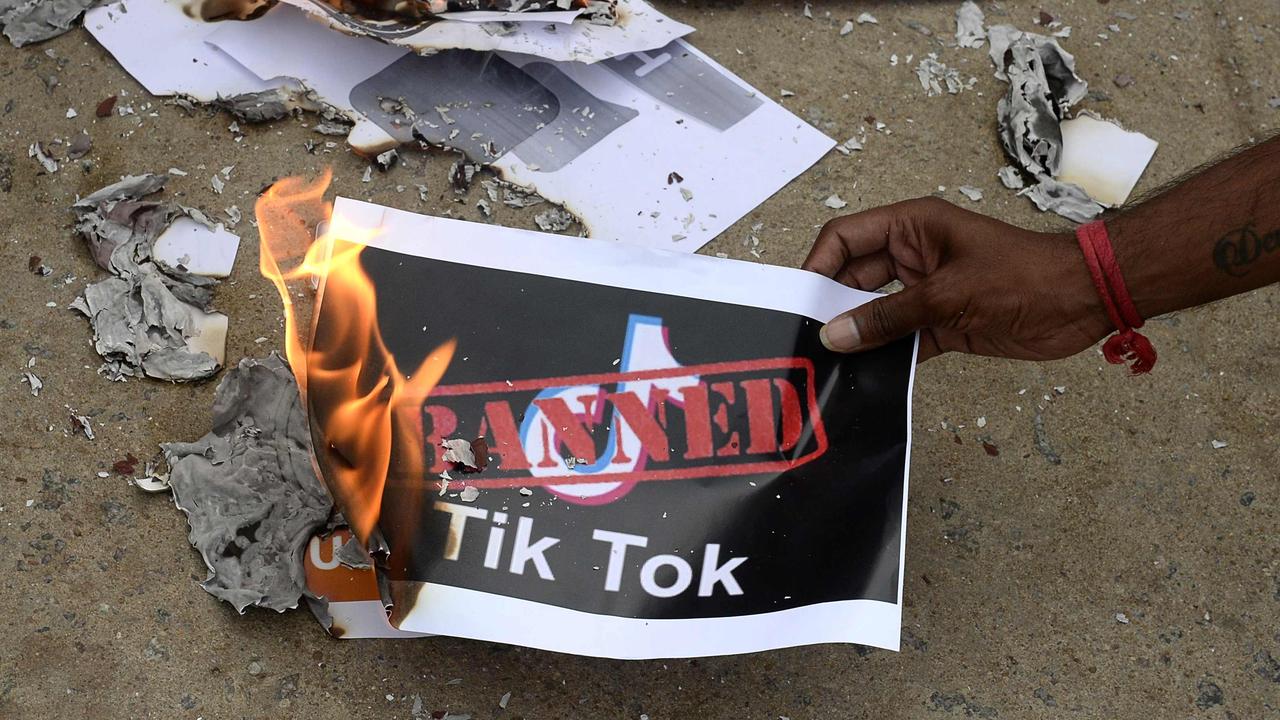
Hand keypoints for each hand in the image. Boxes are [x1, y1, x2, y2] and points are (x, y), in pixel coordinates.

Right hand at [803, 197, 1111, 361]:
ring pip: (876, 312)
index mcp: (912, 227)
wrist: (1084, 300)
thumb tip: (835, 335)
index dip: (818, 264)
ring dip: (857, 335)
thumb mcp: (948, 293)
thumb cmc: (1024, 275)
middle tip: (806, 339)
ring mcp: (928, 291)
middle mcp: (914, 256)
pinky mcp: (943, 324)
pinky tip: (866, 377)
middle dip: (831, 305)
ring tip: (829, 363)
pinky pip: (901, 340)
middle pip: (855, 278)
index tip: (799, 300)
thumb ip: (888, 316)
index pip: (846, 238)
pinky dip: (885, 357)